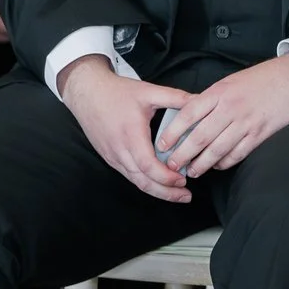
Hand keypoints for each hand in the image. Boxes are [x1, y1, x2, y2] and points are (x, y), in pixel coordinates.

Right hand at [60, 56, 195, 203]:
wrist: (87, 92)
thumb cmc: (117, 92)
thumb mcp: (149, 91)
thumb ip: (176, 98)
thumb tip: (201, 101)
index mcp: (130, 134)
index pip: (147, 165)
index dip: (165, 177)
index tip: (183, 180)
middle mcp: (118, 149)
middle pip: (141, 179)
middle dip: (164, 191)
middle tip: (185, 196)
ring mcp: (112, 155)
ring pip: (134, 180)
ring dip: (155, 190)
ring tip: (177, 194)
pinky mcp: (109, 156)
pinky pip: (128, 174)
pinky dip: (144, 182)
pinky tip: (159, 183)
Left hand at [155, 52, 288, 181]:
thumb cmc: (265, 77)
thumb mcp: (232, 81)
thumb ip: (212, 99)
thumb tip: (192, 118)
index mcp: (220, 93)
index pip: (188, 115)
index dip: (172, 133)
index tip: (163, 145)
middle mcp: (231, 109)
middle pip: (199, 137)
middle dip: (182, 155)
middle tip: (172, 165)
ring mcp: (246, 123)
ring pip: (217, 149)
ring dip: (202, 164)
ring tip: (192, 171)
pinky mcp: (260, 133)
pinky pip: (238, 153)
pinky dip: (225, 162)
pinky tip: (218, 166)